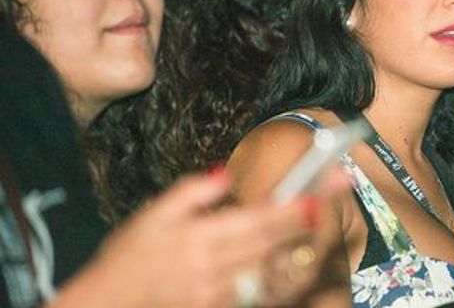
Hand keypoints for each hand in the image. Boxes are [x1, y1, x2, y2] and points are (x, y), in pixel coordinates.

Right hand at [71, 168, 347, 307]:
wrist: (109, 306)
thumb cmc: (129, 256)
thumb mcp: (152, 215)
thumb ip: (192, 192)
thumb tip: (226, 173)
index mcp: (198, 237)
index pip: (254, 220)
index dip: (287, 209)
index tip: (314, 196)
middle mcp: (213, 266)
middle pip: (269, 242)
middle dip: (301, 222)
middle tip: (330, 200)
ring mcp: (217, 292)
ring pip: (269, 269)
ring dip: (294, 249)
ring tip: (315, 229)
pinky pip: (256, 292)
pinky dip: (275, 276)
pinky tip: (289, 260)